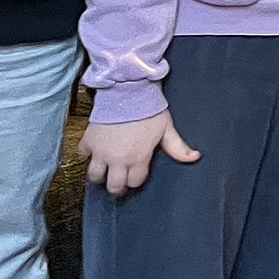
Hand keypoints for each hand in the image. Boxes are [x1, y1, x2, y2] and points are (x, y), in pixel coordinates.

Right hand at [80, 111, 198, 196]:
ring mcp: (101, 152)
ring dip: (100, 176)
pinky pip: (83, 155)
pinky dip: (88, 154)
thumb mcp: (167, 128)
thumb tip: (195, 157)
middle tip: (119, 181)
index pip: (134, 182)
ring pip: (95, 176)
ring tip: (106, 171)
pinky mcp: (88, 141)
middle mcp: (118, 159)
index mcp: (138, 158)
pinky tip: (95, 150)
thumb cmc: (149, 109)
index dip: (137, 179)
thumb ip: (178, 147)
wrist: (127, 91)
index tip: (137, 174)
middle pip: (113, 186)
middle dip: (117, 186)